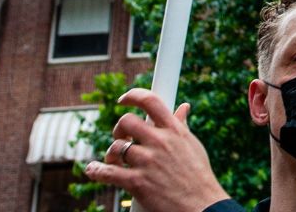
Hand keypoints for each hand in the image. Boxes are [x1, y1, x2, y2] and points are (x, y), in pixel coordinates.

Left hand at [83, 88, 232, 211]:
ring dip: (110, 154)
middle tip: (120, 138)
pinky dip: (96, 170)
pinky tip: (93, 169)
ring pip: (116, 147)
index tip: (124, 100)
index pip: (151, 101)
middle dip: (119, 129)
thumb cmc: (198, 176)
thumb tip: (183, 107)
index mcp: (175, 130)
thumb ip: (181, 126)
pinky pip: (108, 172)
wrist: (202, 205)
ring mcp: (148, 162)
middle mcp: (160, 142)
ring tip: (113, 161)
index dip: (133, 96)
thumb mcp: (192, 146)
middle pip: (127, 121)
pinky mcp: (137, 182)